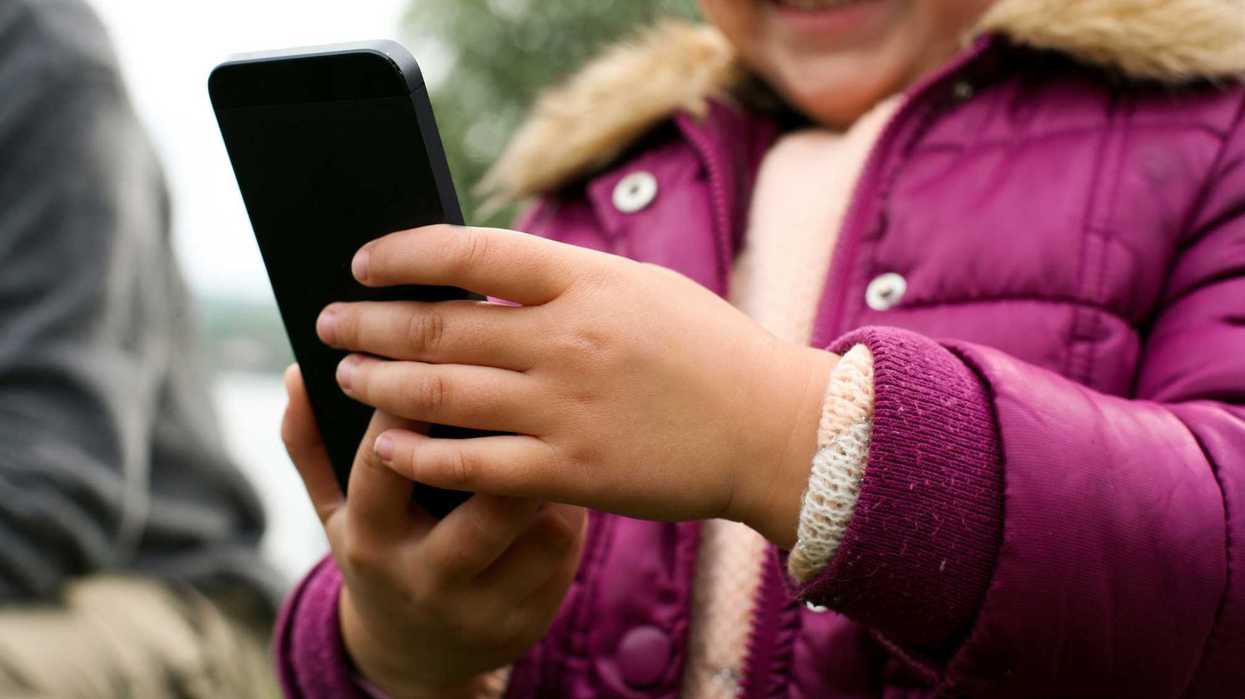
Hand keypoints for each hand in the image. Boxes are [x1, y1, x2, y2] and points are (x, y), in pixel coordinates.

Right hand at [281, 366, 586, 697]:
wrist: (419, 654)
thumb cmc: (381, 550)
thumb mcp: (335, 511)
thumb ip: (312, 444)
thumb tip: (296, 373)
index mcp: (371, 539)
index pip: (387, 465)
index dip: (410, 404)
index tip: (436, 348)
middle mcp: (426, 578)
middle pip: (484, 506)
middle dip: (511, 445)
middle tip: (525, 387)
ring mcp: (483, 606)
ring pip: (539, 528)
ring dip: (551, 476)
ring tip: (553, 432)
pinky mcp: (529, 619)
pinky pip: (566, 550)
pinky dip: (570, 508)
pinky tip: (566, 480)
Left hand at [316, 224, 836, 546]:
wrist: (774, 429)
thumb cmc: (709, 352)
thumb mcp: (642, 291)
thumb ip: (565, 283)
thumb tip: (481, 279)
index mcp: (588, 282)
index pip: (472, 251)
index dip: (405, 253)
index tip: (364, 261)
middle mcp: (569, 339)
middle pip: (440, 324)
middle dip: (370, 322)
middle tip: (329, 322)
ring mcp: (566, 408)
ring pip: (443, 393)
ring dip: (380, 382)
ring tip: (344, 375)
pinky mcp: (571, 472)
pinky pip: (472, 464)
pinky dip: (420, 453)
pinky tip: (385, 445)